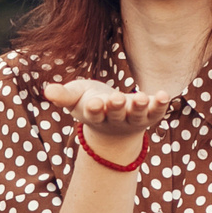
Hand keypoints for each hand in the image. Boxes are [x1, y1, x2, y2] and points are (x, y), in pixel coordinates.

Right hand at [41, 79, 171, 144]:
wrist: (114, 121)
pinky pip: (156, 112)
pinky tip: (164, 95)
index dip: (95, 109)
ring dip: (140, 107)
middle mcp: (115, 120)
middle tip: (117, 99)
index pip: (94, 114)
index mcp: (96, 115)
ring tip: (142, 97)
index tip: (94, 103)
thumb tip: (47, 91)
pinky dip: (160, 105)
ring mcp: (133, 119)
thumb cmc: (91, 103)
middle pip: (117, 115)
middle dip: (117, 107)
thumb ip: (63, 95)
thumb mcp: (76, 97)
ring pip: (137, 116)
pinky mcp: (149, 115)